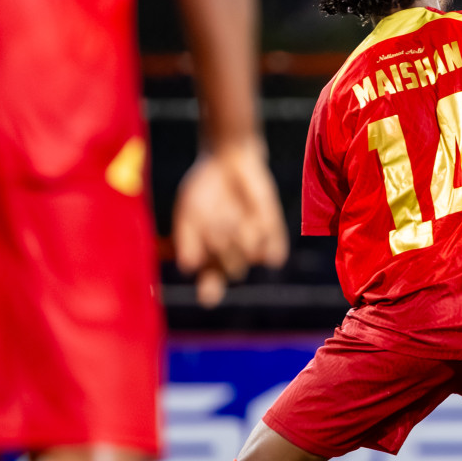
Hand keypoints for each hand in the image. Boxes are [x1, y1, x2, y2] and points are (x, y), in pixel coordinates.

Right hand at [172, 138, 288, 306]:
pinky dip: (266, 236)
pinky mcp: (272, 233)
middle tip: (217, 219)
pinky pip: (274, 250)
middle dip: (224, 246)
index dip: (210, 290)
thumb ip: (187, 238)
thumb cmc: (203, 187)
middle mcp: (231, 253)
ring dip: (242, 236)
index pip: (211, 281)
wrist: (229, 161)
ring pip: (251, 256)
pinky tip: (256, 217)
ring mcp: (253, 244)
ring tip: (234, 212)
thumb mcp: (188, 210)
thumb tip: (188, 268)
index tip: (207, 299)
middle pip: (233, 268)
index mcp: (208, 253)